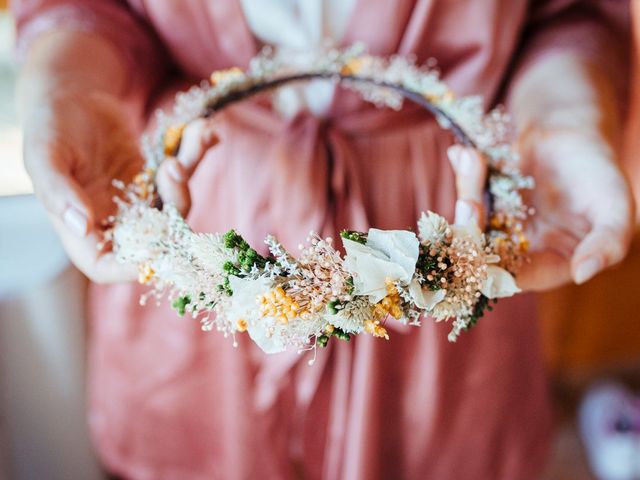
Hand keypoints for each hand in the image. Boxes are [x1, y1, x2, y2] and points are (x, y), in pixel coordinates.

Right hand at [23, 90, 215, 282]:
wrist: (72, 96)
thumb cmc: (48, 126)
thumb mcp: (43, 156)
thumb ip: (58, 192)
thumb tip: (81, 226)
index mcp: (82, 229)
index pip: (106, 266)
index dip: (132, 268)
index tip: (158, 248)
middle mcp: (115, 221)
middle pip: (156, 237)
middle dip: (175, 203)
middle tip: (174, 166)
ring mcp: (140, 201)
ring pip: (176, 204)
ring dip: (188, 174)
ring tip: (193, 136)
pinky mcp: (157, 178)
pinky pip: (182, 174)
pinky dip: (195, 154)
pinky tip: (205, 133)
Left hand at [447, 129, 634, 291]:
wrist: (576, 131)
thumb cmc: (601, 171)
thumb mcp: (615, 206)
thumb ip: (608, 243)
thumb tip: (582, 274)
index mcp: (554, 262)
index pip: (520, 277)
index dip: (496, 268)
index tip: (479, 250)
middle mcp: (522, 249)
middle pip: (485, 251)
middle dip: (472, 226)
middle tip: (468, 201)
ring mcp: (501, 225)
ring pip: (471, 222)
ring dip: (467, 193)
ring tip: (472, 160)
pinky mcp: (486, 201)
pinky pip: (468, 194)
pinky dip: (464, 174)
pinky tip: (461, 154)